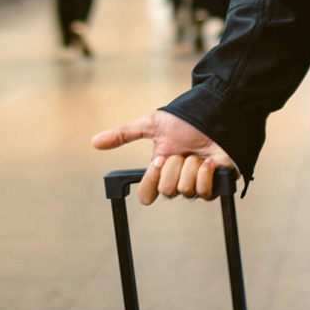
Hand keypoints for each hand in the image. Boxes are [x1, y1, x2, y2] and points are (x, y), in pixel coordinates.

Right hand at [92, 110, 233, 205]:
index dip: (151, 180)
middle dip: (175, 166)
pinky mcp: (215, 186)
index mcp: (160, 172)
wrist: (215, 114)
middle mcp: (176, 181)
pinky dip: (205, 172)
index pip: (147, 195)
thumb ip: (123, 135)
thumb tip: (94, 142)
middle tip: (182, 151)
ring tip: (197, 152)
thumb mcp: (152, 125)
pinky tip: (210, 160)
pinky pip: (204, 191)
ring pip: (185, 190)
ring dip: (191, 166)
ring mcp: (195, 185)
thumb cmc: (184, 120)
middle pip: (167, 191)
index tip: (159, 159)